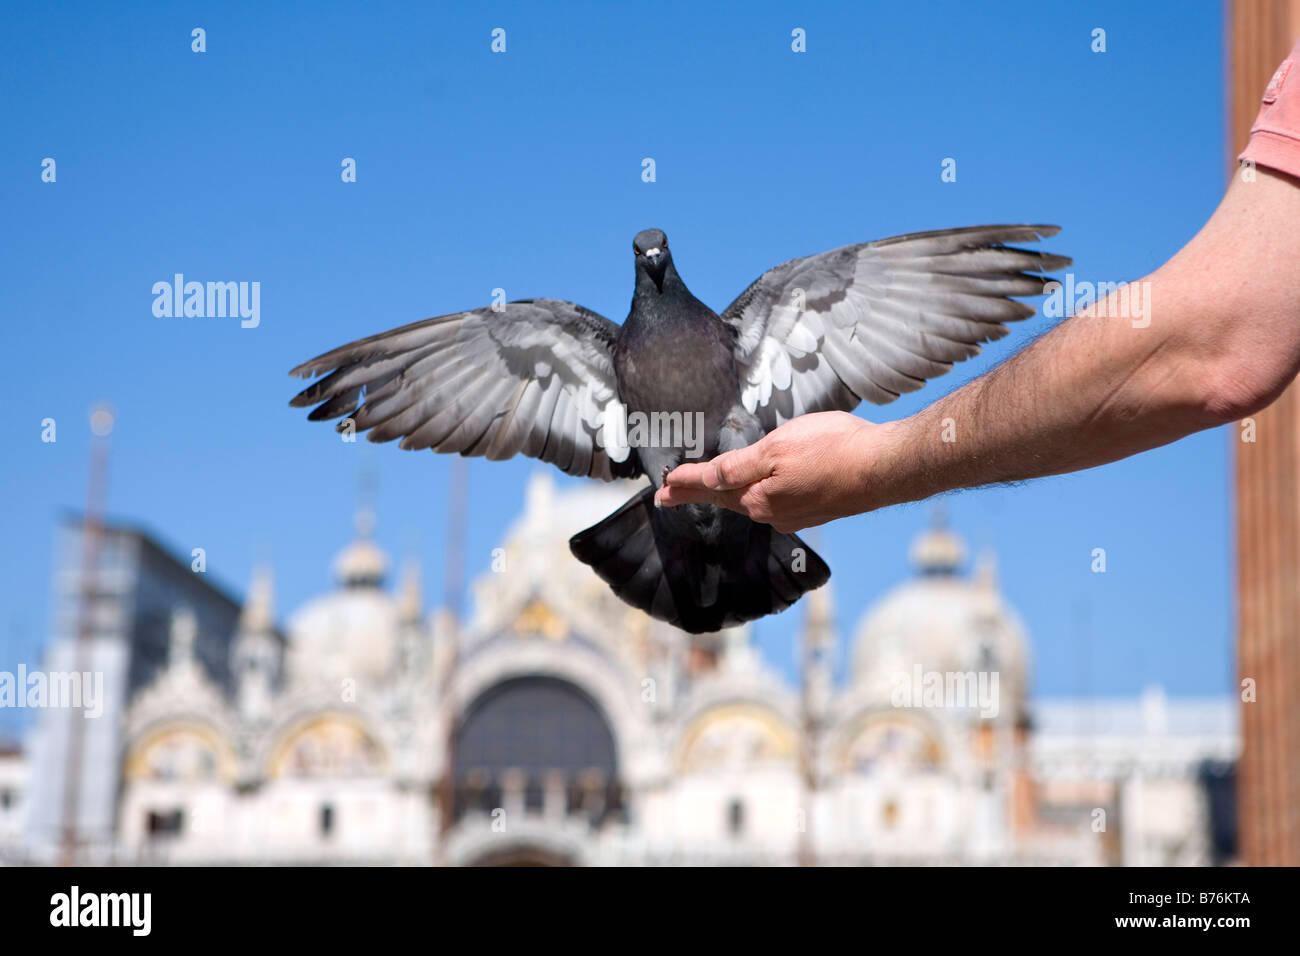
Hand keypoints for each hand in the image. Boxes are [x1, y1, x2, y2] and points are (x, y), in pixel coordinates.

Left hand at [654, 411, 883, 531]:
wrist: (885, 468)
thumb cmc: (834, 450)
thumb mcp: (777, 448)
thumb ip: (740, 465)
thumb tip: (709, 477)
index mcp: (758, 498)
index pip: (711, 487)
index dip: (685, 483)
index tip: (662, 487)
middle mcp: (772, 513)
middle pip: (726, 498)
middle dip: (696, 493)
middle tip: (668, 495)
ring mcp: (795, 514)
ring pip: (751, 502)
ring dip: (725, 495)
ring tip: (705, 490)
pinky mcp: (816, 509)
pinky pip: (775, 503)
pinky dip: (756, 496)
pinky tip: (755, 493)